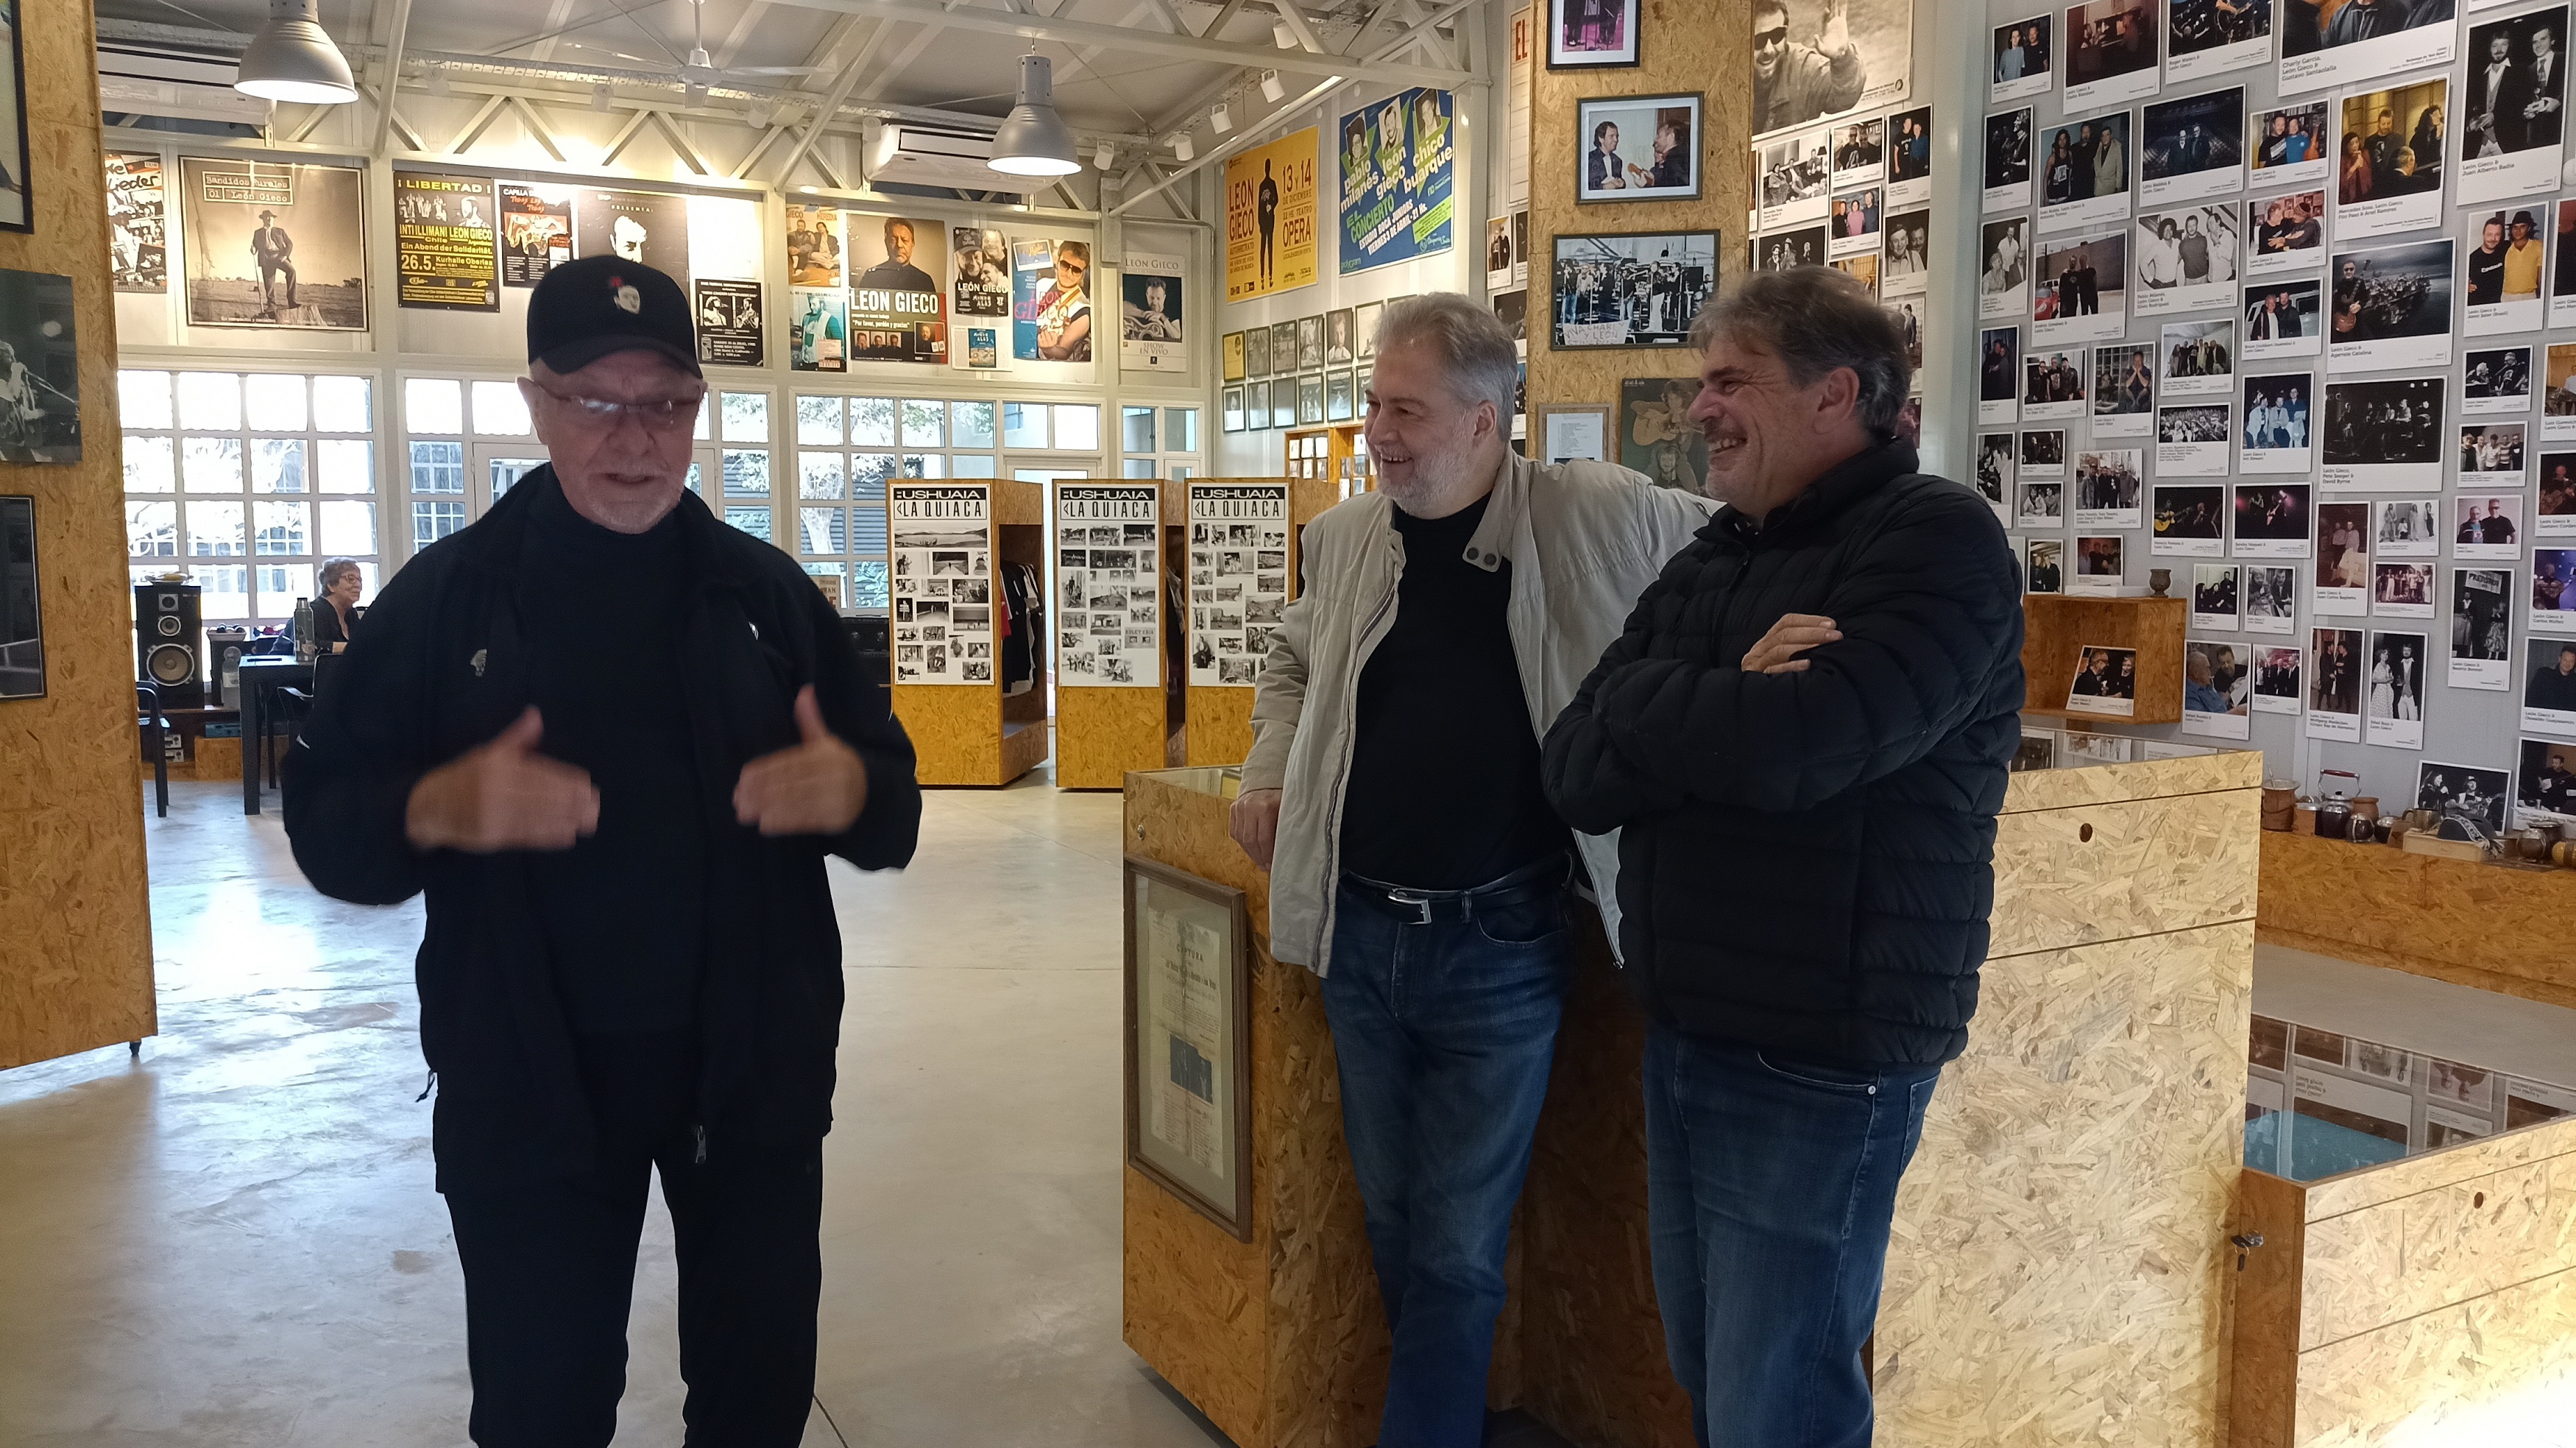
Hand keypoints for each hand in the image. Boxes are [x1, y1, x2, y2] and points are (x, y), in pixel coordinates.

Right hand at [405, 707, 598, 851]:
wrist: (428, 806)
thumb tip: (535, 715)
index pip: (536, 772)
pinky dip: (547, 836)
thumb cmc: (463, 777)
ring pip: (535, 817)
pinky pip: (524, 836)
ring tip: (587, 821)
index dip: (563, 779)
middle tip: (594, 805)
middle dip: (569, 802)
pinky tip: (567, 836)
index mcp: (495, 766)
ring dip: (564, 820)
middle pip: (539, 796)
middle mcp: (494, 789)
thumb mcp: (487, 752)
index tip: (586, 784)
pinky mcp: (490, 836)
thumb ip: (516, 738)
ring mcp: (491, 814)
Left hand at [733, 686, 869, 835]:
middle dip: (761, 791)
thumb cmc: (838, 764)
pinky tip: (765, 824)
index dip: (767, 770)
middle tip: (738, 796)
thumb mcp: (826, 740)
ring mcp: (834, 799)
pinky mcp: (835, 819)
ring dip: (767, 808)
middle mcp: (831, 776)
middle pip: (791, 783)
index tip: (744, 776)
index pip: (792, 762)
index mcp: (827, 754)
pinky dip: (784, 823)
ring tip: (744, 811)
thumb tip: (805, 691)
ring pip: (795, 802)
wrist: (870, 792)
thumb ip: (810, 720)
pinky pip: (806, 821)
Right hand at [1230, 787, 1282, 870]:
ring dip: (1250, 853)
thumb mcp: (1287, 810)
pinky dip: (1242, 843)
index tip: (1271, 864)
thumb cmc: (1281, 798)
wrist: (1267, 781)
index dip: (1267, 854)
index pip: (1264, 838)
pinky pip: (1235, 832)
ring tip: (1259, 860)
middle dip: (1258, 857)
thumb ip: (1285, 828)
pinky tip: (1251, 849)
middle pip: (1250, 840)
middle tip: (1265, 866)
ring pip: (1241, 838)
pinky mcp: (1233, 809)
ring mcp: (1239, 807)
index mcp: (1265, 807)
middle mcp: (1249, 806)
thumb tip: (1285, 853)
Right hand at [1742, 614, 1841, 674]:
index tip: (1831, 624)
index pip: (1787, 623)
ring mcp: (1756, 666)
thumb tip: (1830, 635)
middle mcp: (1759, 651)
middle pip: (1785, 635)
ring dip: (1805, 646)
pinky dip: (1791, 666)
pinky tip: (1808, 664)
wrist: (1753, 710)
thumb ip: (1799, 647)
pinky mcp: (1756, 681)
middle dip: (1813, 632)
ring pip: (1779, 650)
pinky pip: (1774, 671)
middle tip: (1835, 635)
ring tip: (1824, 645)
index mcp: (1767, 642)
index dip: (1810, 621)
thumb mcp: (1785, 660)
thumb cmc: (1780, 683)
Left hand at [1819, 0, 1852, 56]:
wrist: (1838, 52)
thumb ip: (1818, 43)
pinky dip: (1843, 6)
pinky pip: (1843, 12)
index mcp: (1825, 28)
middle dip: (1829, 4)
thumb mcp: (1821, 49)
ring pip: (1835, 9)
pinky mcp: (1842, 22)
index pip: (1824, 18)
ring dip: (1835, 3)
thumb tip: (1815, 35)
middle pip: (1829, 11)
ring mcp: (1836, 21)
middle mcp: (1830, 23)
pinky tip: (1844, 0)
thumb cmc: (1829, 52)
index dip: (1825, 14)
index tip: (1826, 9)